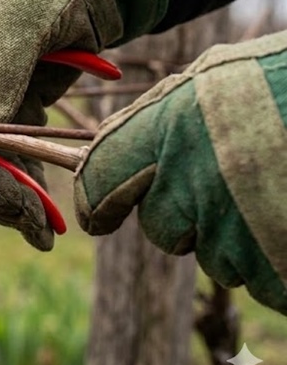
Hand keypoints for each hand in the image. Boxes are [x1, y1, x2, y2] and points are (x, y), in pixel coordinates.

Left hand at [75, 32, 286, 314]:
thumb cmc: (285, 82)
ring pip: (220, 261)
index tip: (99, 215)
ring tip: (281, 192)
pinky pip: (268, 285)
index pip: (99, 182)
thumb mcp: (216, 79)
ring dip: (245, 240)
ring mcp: (234, 230)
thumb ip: (162, 118)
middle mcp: (190, 183)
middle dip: (190, 219)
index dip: (97, 201)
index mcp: (165, 130)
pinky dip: (284, 267)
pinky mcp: (277, 267)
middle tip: (237, 186)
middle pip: (164, 231)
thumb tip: (115, 153)